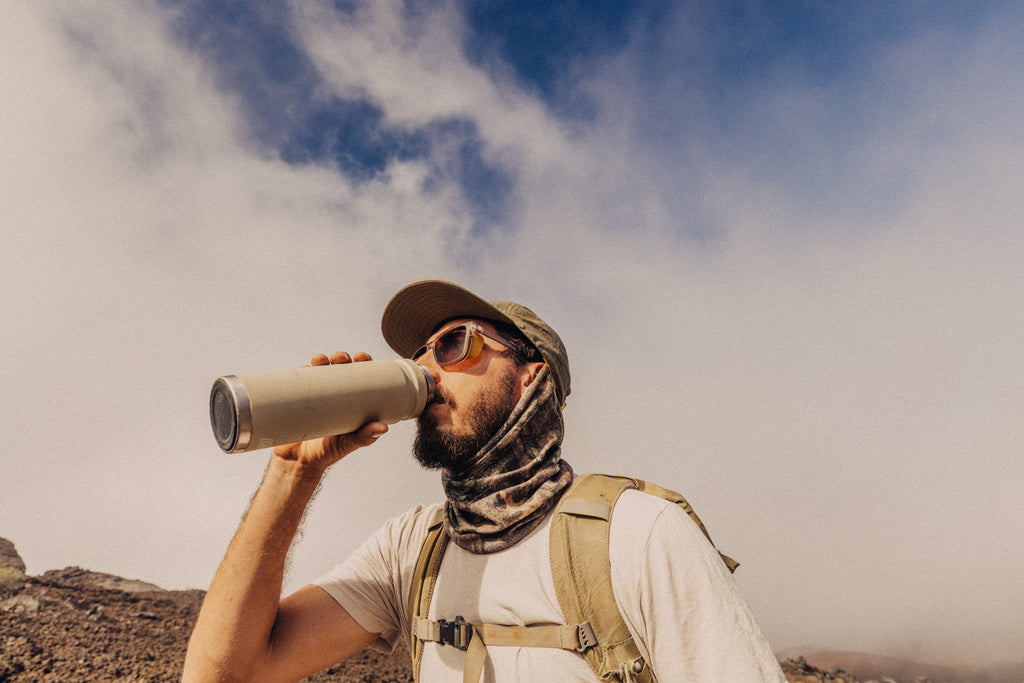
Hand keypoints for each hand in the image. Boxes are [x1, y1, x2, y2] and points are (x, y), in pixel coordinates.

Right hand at [272, 351, 388, 471]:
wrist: (298, 462)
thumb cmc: (328, 452)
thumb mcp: (348, 444)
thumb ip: (364, 437)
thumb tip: (383, 427)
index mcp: (352, 401)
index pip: (361, 377)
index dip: (363, 363)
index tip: (361, 357)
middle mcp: (335, 395)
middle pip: (340, 369)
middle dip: (341, 358)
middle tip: (340, 358)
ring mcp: (316, 395)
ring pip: (320, 370)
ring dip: (321, 360)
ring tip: (320, 360)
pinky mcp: (298, 399)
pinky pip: (300, 381)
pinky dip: (302, 372)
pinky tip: (304, 369)